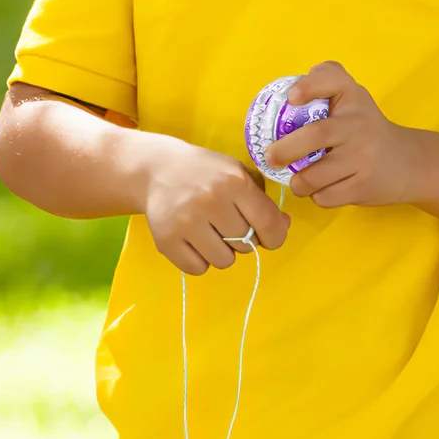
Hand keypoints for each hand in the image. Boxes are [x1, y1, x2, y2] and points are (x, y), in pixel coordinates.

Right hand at [142, 136, 290, 274]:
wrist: (156, 170)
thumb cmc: (204, 172)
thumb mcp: (237, 173)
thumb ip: (262, 200)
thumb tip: (282, 227)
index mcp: (233, 182)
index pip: (268, 223)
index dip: (275, 237)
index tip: (269, 238)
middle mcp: (210, 201)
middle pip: (245, 245)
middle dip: (241, 239)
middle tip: (226, 225)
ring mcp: (185, 222)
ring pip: (223, 261)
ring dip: (221, 252)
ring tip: (209, 234)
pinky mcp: (165, 239)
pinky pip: (197, 268)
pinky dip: (199, 260)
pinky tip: (193, 242)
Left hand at [266, 62, 421, 206]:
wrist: (410, 162)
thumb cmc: (364, 129)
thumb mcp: (350, 100)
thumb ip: (321, 87)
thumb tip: (279, 99)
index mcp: (352, 97)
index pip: (332, 78)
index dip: (310, 86)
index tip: (292, 98)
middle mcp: (359, 124)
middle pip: (316, 134)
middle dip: (285, 149)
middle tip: (270, 158)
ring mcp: (363, 157)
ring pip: (313, 176)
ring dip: (298, 182)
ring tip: (299, 178)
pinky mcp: (364, 185)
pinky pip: (325, 196)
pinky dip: (316, 196)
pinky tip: (324, 187)